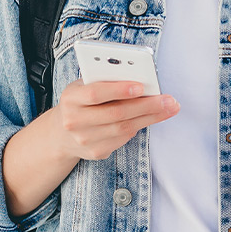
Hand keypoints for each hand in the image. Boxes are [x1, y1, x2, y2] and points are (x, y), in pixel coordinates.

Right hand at [54, 79, 178, 159]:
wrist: (61, 133)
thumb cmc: (81, 101)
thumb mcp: (84, 86)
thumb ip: (106, 80)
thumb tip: (141, 79)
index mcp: (71, 98)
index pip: (95, 93)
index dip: (119, 90)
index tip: (141, 86)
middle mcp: (74, 121)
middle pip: (116, 113)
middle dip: (147, 105)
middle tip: (169, 99)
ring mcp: (84, 140)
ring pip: (124, 128)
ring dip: (151, 117)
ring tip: (169, 108)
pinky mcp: (96, 152)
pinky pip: (123, 139)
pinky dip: (140, 127)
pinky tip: (152, 118)